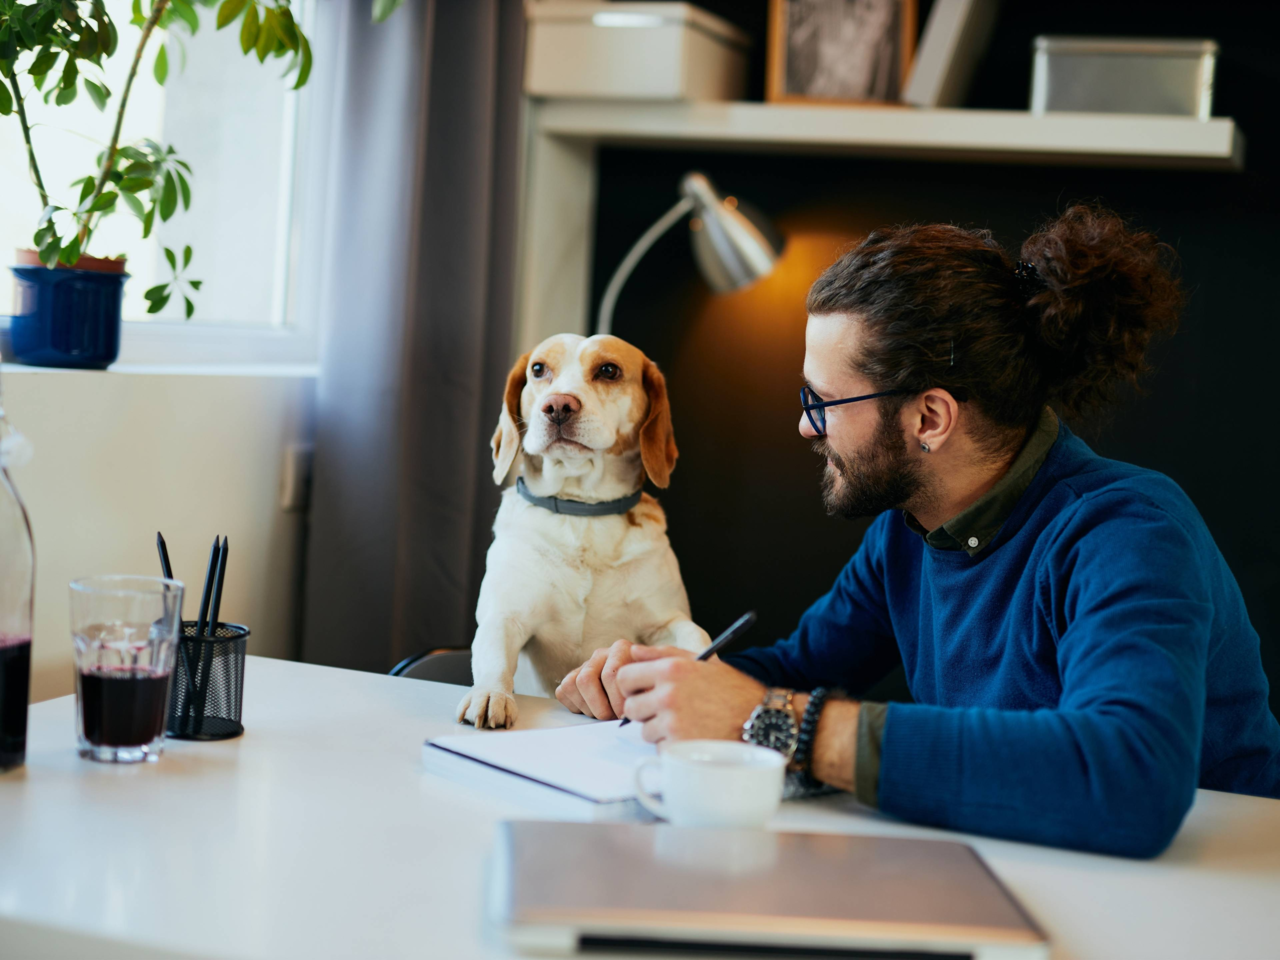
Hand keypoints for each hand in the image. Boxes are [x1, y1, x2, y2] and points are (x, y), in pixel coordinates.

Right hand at [555, 640, 684, 719]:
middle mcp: (601, 653)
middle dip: (601, 707)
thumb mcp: (655, 687)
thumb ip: (647, 690)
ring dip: (590, 707)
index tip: (627, 715)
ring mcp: (585, 664)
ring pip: (575, 684)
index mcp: (622, 649)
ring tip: (605, 715)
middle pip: (587, 679)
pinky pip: (564, 691)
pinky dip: (577, 706)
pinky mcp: (571, 677)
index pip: (612, 674)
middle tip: (614, 719)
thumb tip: (628, 709)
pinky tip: (594, 710)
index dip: (617, 700)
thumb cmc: (649, 692)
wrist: (644, 691)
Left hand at [616, 645, 765, 743]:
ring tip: (685, 723)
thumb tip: (633, 651)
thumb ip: (662, 654)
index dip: (631, 686)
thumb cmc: (731, 688)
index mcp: (670, 669)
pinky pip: (660, 749)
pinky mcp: (680, 747)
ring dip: (659, 730)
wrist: (760, 717)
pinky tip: (692, 737)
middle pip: (630, 708)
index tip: (641, 692)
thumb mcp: (700, 661)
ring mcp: (673, 722)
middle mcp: (668, 694)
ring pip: (644, 731)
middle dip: (644, 710)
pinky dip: (672, 747)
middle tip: (666, 711)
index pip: (623, 677)